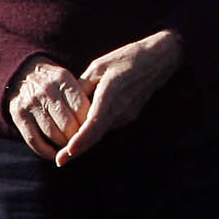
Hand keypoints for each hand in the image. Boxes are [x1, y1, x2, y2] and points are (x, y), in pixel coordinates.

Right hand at [7, 55, 90, 159]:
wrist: (23, 73)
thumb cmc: (55, 82)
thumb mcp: (69, 80)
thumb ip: (83, 96)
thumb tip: (99, 121)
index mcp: (63, 79)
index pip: (82, 109)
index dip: (89, 124)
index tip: (93, 131)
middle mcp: (46, 90)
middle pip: (68, 124)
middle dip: (77, 137)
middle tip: (82, 142)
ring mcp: (31, 103)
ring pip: (53, 134)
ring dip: (64, 145)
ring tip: (70, 147)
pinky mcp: (18, 115)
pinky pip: (34, 140)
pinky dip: (46, 151)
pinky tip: (54, 154)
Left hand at [56, 31, 184, 164]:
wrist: (159, 60)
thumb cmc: (127, 58)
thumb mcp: (98, 66)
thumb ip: (82, 86)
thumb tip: (67, 104)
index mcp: (111, 92)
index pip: (95, 122)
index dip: (81, 139)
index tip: (68, 152)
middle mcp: (121, 108)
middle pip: (96, 134)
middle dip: (78, 148)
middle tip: (59, 160)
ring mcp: (127, 114)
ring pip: (102, 131)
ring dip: (86, 139)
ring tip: (66, 149)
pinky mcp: (130, 115)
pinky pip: (108, 125)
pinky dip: (95, 130)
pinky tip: (83, 130)